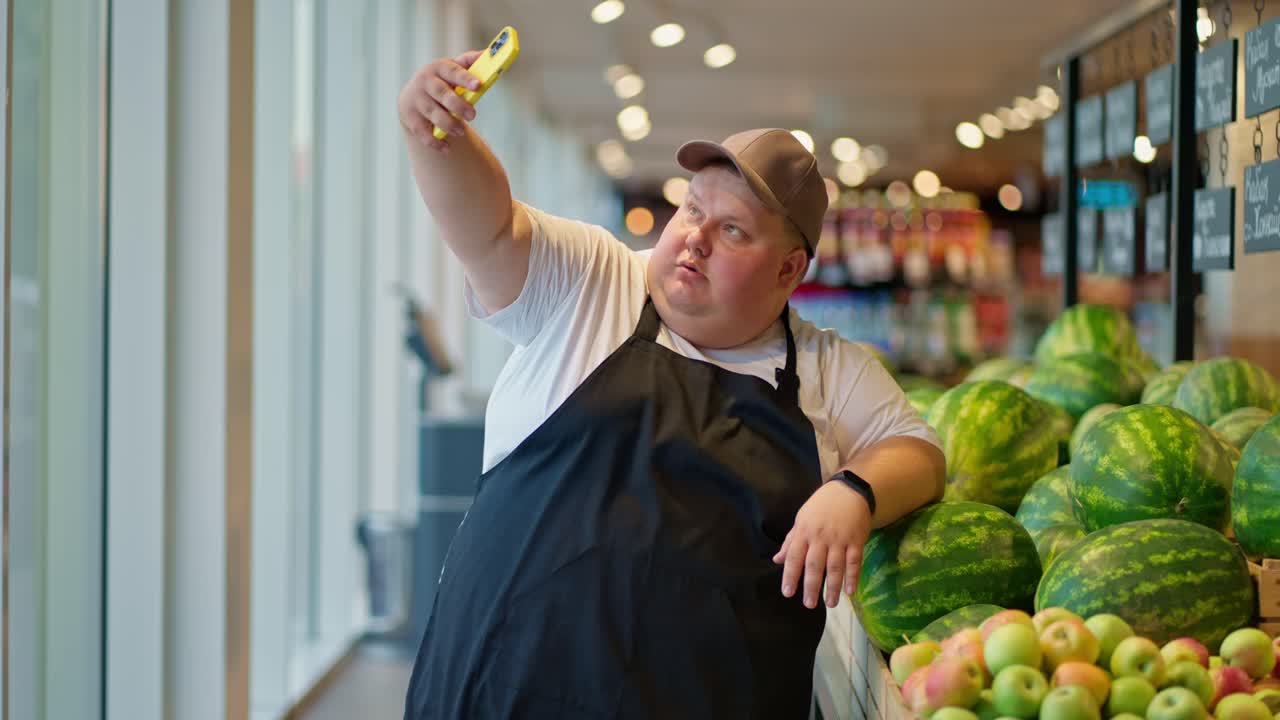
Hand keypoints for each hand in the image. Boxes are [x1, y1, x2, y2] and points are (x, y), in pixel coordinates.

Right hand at [396, 50, 484, 152]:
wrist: (414, 95)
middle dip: (458, 105)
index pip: (452, 71)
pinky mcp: (410, 118)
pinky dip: (435, 142)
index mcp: (439, 67)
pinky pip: (423, 132)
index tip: (478, 85)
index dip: (465, 78)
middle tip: (473, 115)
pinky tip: (447, 147)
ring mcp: (416, 100)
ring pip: (433, 113)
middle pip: (442, 93)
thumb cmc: (442, 81)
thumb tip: (490, 54)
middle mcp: (425, 81)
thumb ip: (470, 62)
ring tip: (461, 131)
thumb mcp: (453, 68)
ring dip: (448, 124)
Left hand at [772, 479, 872, 608]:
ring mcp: (840, 539)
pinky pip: (854, 561)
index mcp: (804, 532)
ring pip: (835, 566)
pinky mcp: (856, 540)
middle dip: (811, 586)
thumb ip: (790, 541)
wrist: (848, 490)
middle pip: (814, 565)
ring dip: (833, 586)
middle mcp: (821, 537)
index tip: (787, 593)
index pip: (794, 556)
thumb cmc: (821, 507)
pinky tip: (850, 591)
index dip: (790, 575)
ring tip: (830, 604)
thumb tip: (777, 560)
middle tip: (808, 605)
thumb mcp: (802, 519)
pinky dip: (852, 576)